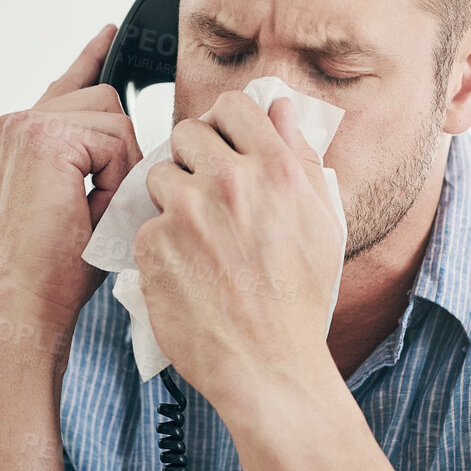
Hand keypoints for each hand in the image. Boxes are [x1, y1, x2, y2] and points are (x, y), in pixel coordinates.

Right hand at [0, 24, 143, 334]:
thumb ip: (96, 159)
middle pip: (107, 101)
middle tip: (98, 202)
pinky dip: (115, 178)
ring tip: (90, 209)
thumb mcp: (83, 200)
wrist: (28, 298)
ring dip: (119, 169)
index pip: (68, 85)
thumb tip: (137, 139)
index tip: (111, 30)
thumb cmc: (58, 267)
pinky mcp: (44, 136)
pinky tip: (88, 206)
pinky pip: (114, 140)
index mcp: (19, 135)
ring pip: (115, 119)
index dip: (91, 58)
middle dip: (120, 153)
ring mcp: (25, 125)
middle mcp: (16, 123)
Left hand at [134, 89, 343, 402]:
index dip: (227, 122)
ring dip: (173, 197)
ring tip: (198, 236)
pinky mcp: (153, 244)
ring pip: (161, 174)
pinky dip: (161, 242)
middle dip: (195, 157)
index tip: (227, 144)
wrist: (268, 365)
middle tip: (209, 194)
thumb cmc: (301, 299)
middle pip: (188, 133)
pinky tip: (187, 269)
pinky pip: (147, 222)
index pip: (234, 105)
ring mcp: (186, 212)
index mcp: (276, 170)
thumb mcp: (323, 223)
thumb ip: (302, 158)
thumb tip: (283, 109)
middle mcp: (229, 182)